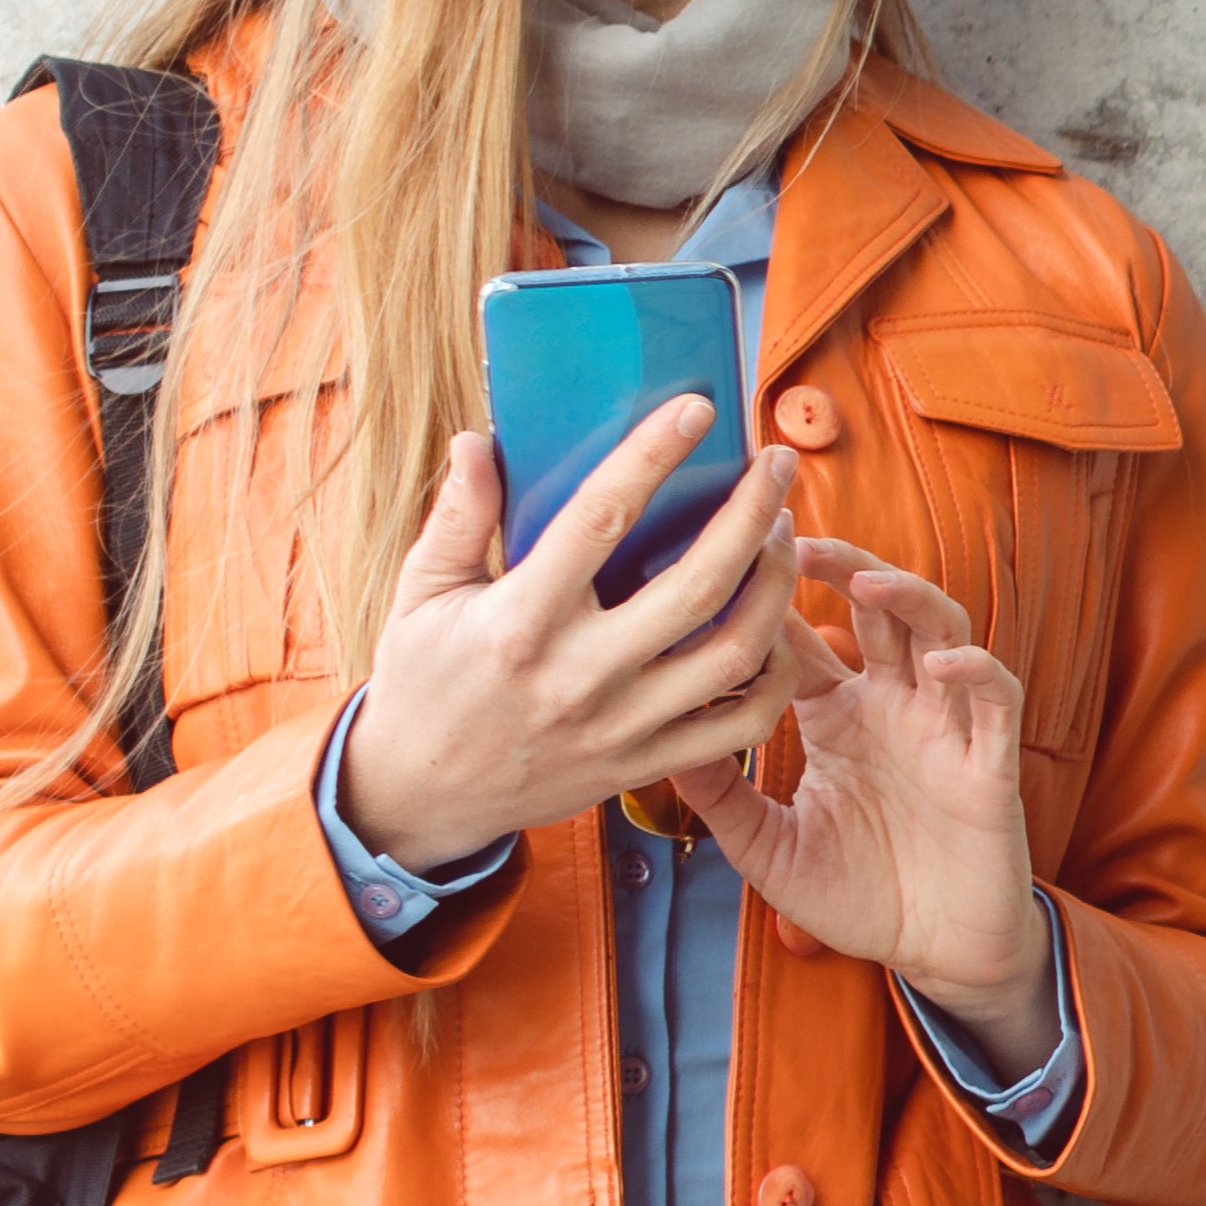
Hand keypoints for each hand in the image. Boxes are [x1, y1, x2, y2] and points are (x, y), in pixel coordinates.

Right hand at [334, 402, 827, 864]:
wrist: (420, 797)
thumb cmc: (422, 682)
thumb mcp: (420, 594)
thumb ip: (456, 518)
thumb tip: (480, 441)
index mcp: (518, 622)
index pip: (598, 521)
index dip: (651, 457)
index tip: (695, 409)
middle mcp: (579, 676)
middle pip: (694, 587)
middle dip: (750, 515)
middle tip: (776, 464)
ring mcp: (620, 727)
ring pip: (733, 655)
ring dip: (775, 587)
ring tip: (784, 533)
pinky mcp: (643, 765)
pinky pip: (738, 726)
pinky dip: (774, 676)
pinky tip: (778, 627)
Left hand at [686, 548, 1051, 1069]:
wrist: (937, 953)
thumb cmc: (859, 896)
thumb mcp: (768, 848)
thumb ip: (720, 798)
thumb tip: (650, 745)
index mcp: (839, 719)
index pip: (803, 640)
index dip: (771, 598)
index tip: (727, 557)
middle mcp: (892, 708)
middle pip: (875, 609)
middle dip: (841, 565)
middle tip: (794, 535)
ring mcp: (944, 728)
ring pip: (939, 632)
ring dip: (907, 598)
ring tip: (864, 579)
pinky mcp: (989, 764)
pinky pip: (994, 700)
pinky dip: (975, 672)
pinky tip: (942, 663)